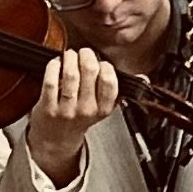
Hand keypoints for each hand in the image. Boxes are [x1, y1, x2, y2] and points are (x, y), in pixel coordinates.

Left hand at [23, 46, 118, 182]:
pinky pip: (51, 81)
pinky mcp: (48, 107)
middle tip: (83, 53)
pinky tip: (56, 63)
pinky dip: (53, 67)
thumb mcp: (104, 108)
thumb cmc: (81, 117)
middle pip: (90, 71)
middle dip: (86, 55)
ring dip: (70, 58)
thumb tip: (144, 78)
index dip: (105, 66)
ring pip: (70, 74)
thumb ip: (120, 91)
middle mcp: (86, 110)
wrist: (57, 139)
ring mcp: (66, 109)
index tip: (100, 63)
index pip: (109, 81)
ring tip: (70, 55)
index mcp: (103, 109)